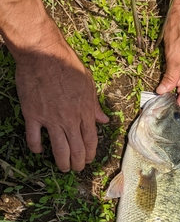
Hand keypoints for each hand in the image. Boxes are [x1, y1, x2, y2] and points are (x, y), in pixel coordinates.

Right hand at [15, 42, 108, 171]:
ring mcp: (51, 119)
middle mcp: (70, 119)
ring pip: (59, 149)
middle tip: (76, 168)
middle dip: (78, 163)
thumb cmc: (68, 65)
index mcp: (85, 112)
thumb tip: (104, 120)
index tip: (88, 159)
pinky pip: (34, 138)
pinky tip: (38, 150)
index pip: (91, 141)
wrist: (43, 54)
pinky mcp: (33, 115)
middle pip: (76, 150)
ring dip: (62, 162)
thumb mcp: (88, 84)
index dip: (90, 154)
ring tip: (63, 167)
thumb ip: (95, 105)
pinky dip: (36, 147)